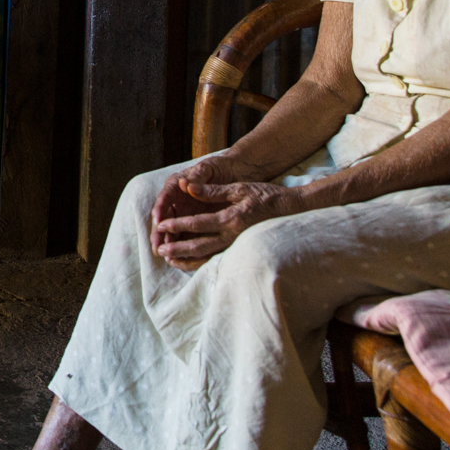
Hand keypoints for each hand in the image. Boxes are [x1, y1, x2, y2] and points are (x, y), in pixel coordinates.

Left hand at [149, 156, 294, 270]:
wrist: (290, 210)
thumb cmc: (265, 196)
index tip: (160, 226)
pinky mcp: (239, 249)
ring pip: (207, 257)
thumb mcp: (239, 188)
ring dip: (187, 259)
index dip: (177, 225)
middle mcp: (232, 236)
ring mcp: (236, 245)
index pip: (197, 224)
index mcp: (231, 219)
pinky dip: (200, 262)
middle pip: (199, 246)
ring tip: (169, 260)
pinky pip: (216, 259)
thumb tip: (187, 187)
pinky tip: (189, 262)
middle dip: (177, 248)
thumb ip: (212, 190)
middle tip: (159, 250)